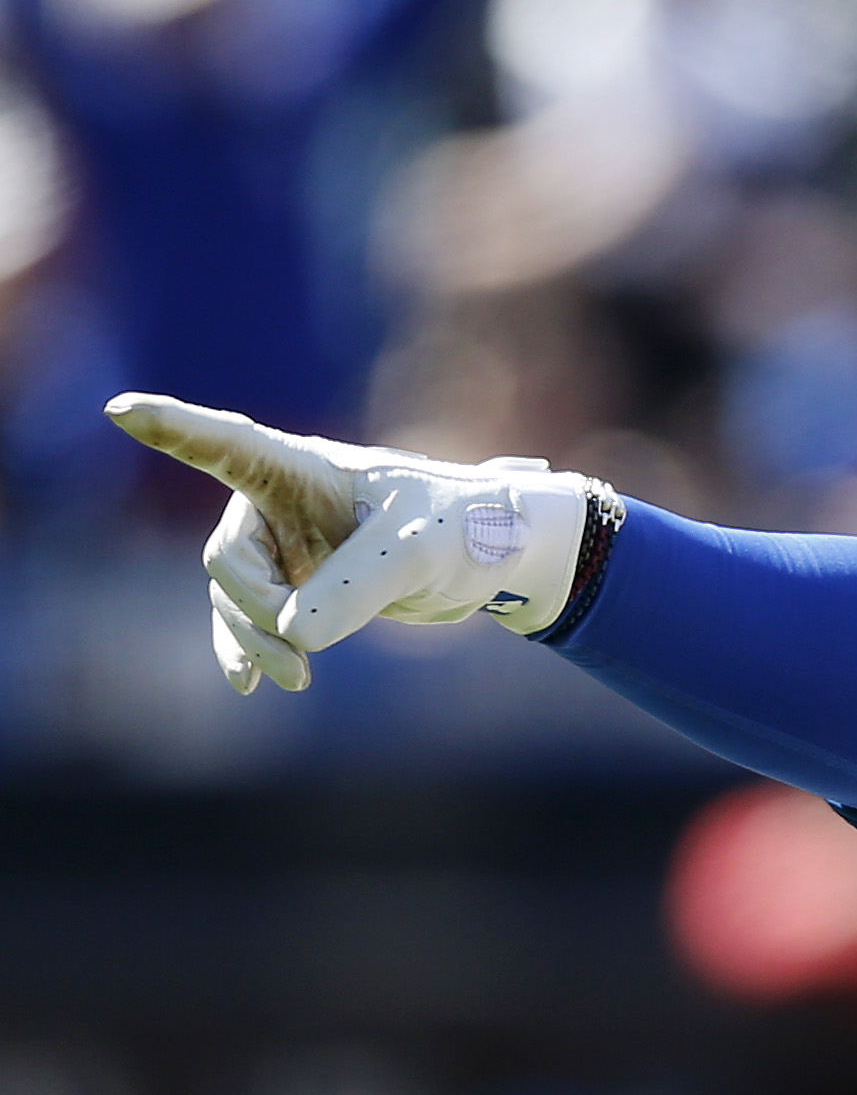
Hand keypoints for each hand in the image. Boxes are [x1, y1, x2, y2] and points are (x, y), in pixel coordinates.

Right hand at [106, 393, 599, 693]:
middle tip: (303, 646)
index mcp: (304, 470)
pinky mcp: (303, 584)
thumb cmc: (463, 526)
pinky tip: (249, 684)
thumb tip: (294, 634)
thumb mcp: (419, 552)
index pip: (228, 444)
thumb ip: (356, 588)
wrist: (497, 556)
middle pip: (228, 560)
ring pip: (237, 599)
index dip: (174, 428)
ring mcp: (287, 545)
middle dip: (256, 609)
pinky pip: (253, 620)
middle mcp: (280, 502)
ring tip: (297, 681)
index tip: (122, 410)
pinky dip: (248, 650)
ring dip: (257, 641)